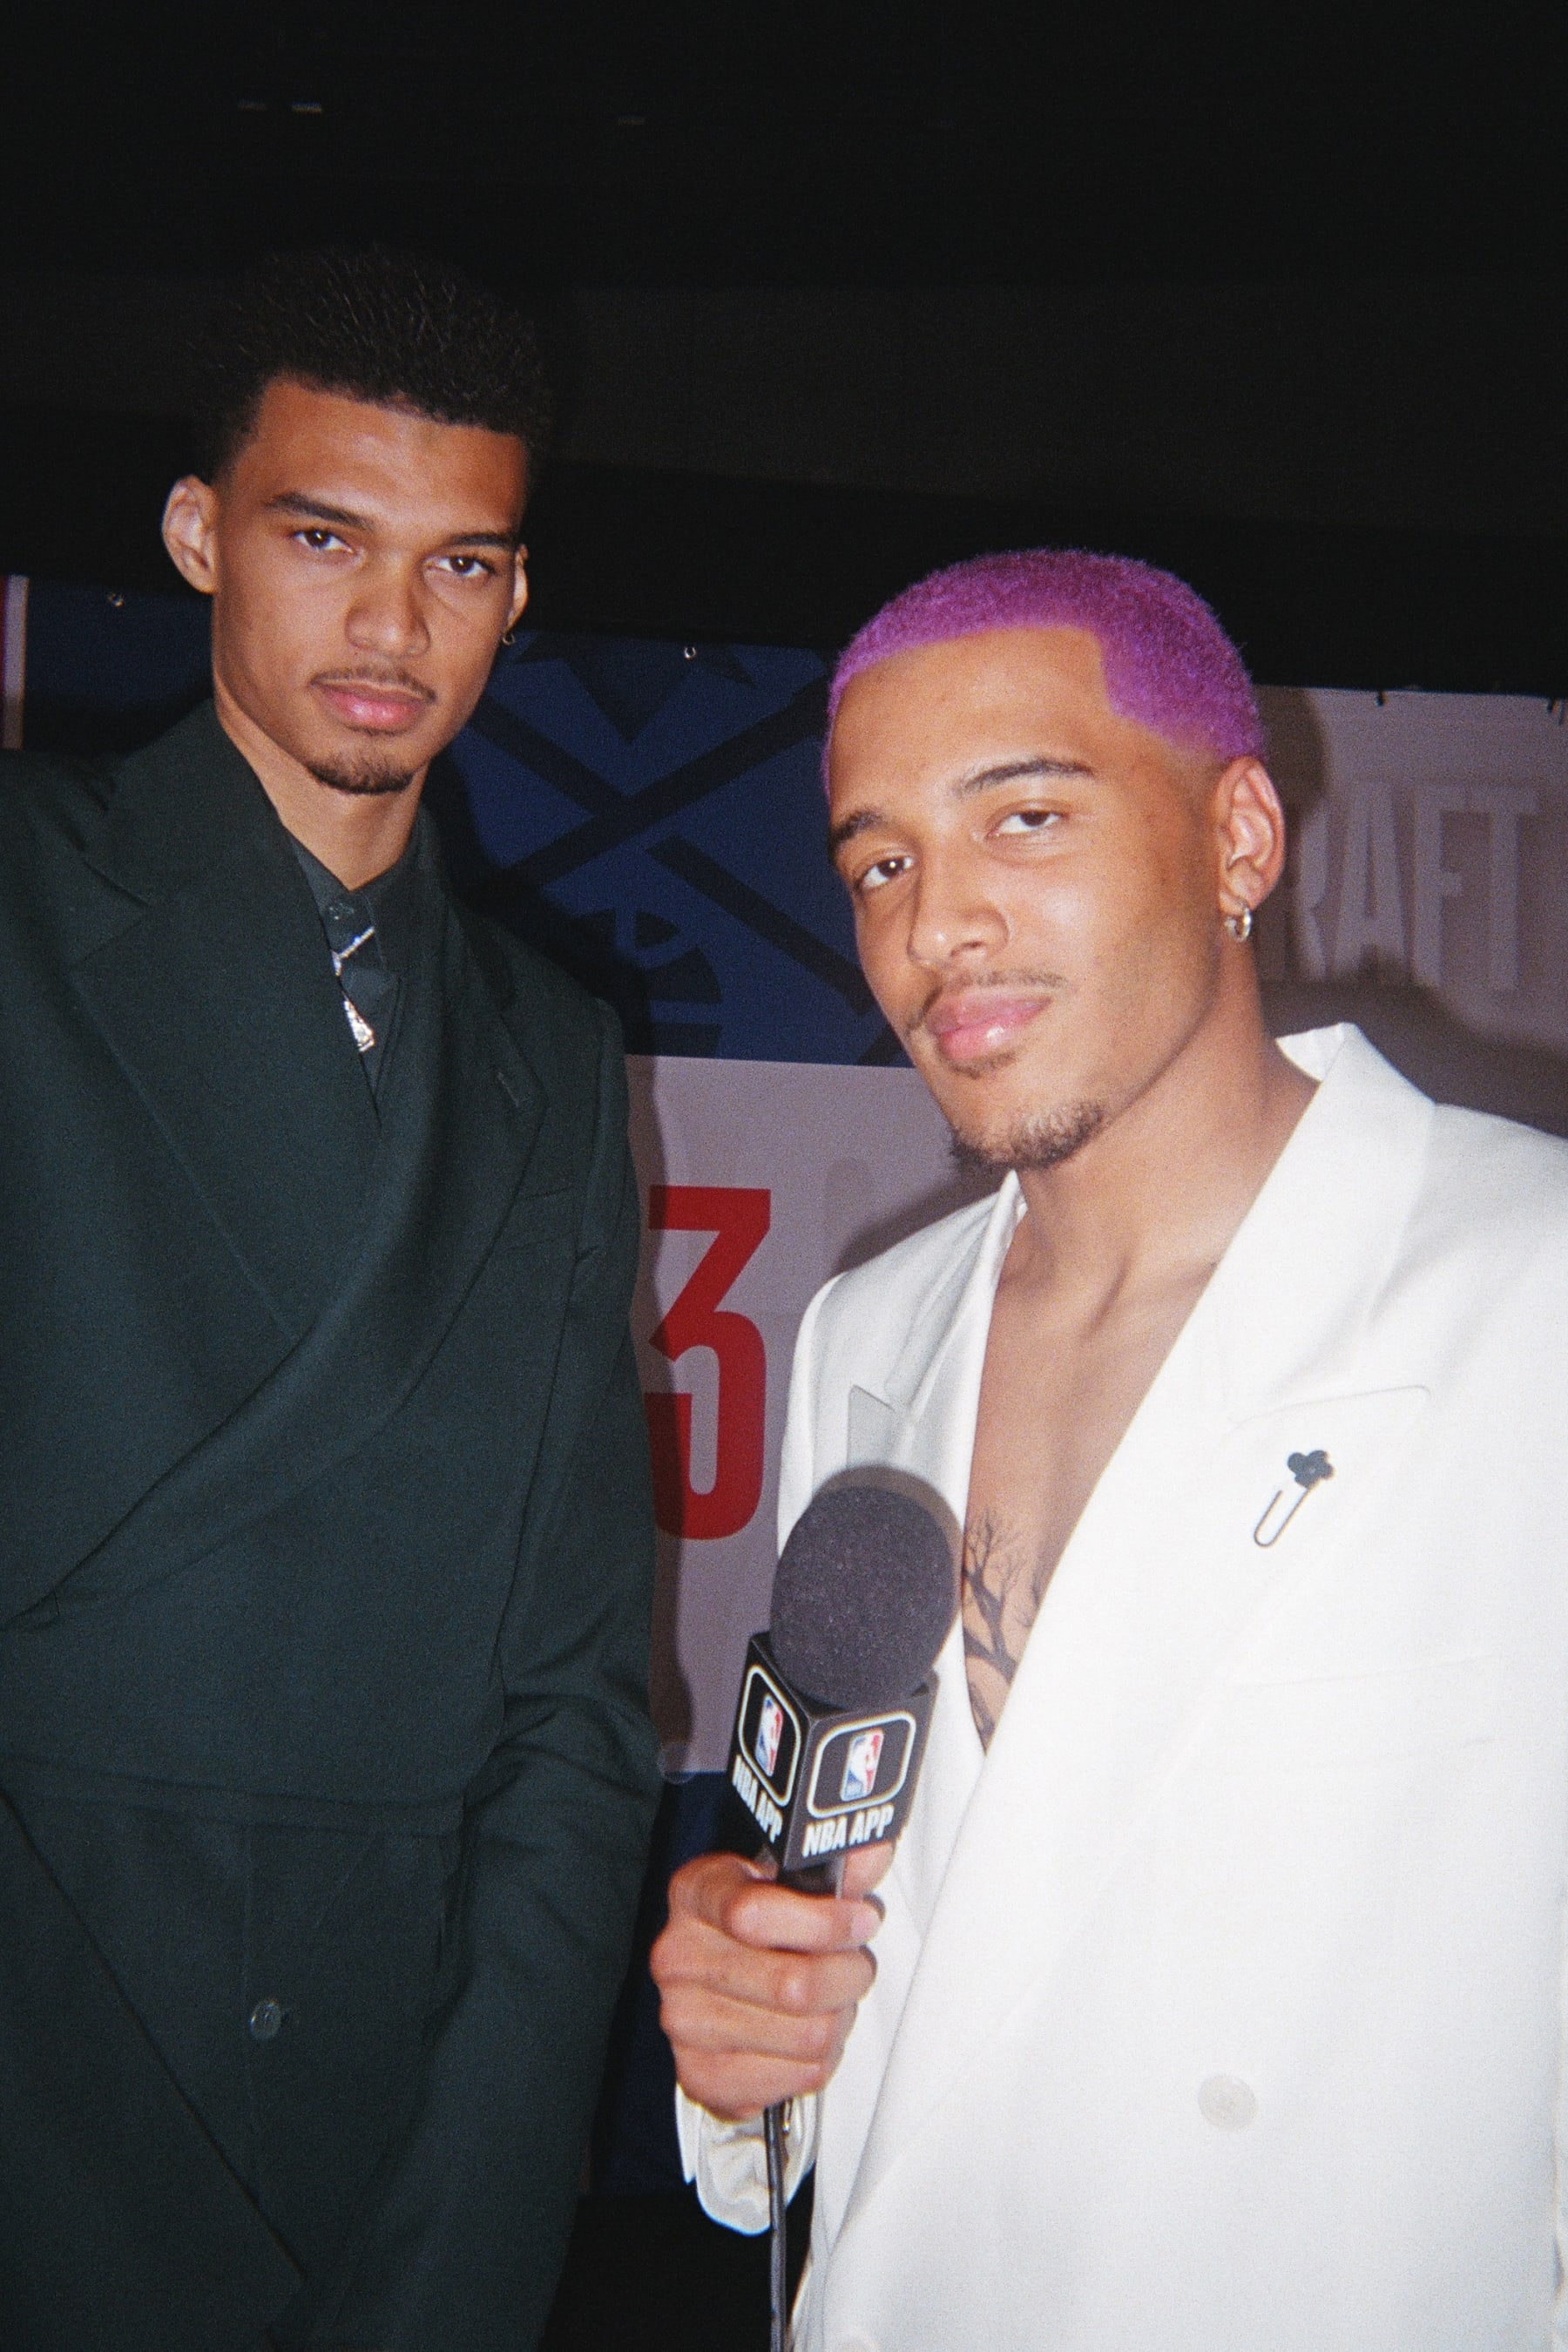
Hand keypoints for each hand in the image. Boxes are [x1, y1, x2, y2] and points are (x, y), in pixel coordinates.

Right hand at [651, 1844, 891, 2120]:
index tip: (861, 1918)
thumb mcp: (792, 1879)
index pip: (753, 1914)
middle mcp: (678, 1957)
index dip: (825, 1921)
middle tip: (854, 1965)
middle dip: (847, 1976)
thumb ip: (838, 1864)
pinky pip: (799, 2078)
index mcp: (695, 1893)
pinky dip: (820, 2059)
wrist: (719, 1985)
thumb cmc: (764, 1925)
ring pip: (808, 2036)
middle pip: (793, 1986)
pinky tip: (806, 2035)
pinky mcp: (701, 2075)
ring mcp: (683, 2021)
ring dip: (838, 2019)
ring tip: (831, 2001)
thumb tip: (873, 1849)